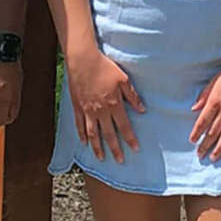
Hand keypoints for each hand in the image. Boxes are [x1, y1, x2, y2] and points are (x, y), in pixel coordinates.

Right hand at [67, 45, 143, 160]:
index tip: (135, 149)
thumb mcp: (123, 79)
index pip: (124, 126)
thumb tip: (142, 109)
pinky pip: (79, 125)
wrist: (83, 60)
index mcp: (114, 104)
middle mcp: (100, 111)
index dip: (130, 139)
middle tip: (120, 160)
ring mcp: (87, 110)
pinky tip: (85, 143)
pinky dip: (82, 135)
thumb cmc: (104, 67)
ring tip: (101, 157)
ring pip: (92, 134)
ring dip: (97, 147)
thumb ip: (132, 96)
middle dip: (115, 149)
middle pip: (108, 134)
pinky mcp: (77, 107)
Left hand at [191, 44, 220, 160]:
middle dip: (205, 144)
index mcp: (215, 101)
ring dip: (220, 148)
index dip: (196, 132)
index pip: (203, 121)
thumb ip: (204, 96)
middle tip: (200, 155)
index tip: (192, 141)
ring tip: (213, 158)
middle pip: (213, 131)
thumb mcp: (214, 81)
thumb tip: (194, 108)